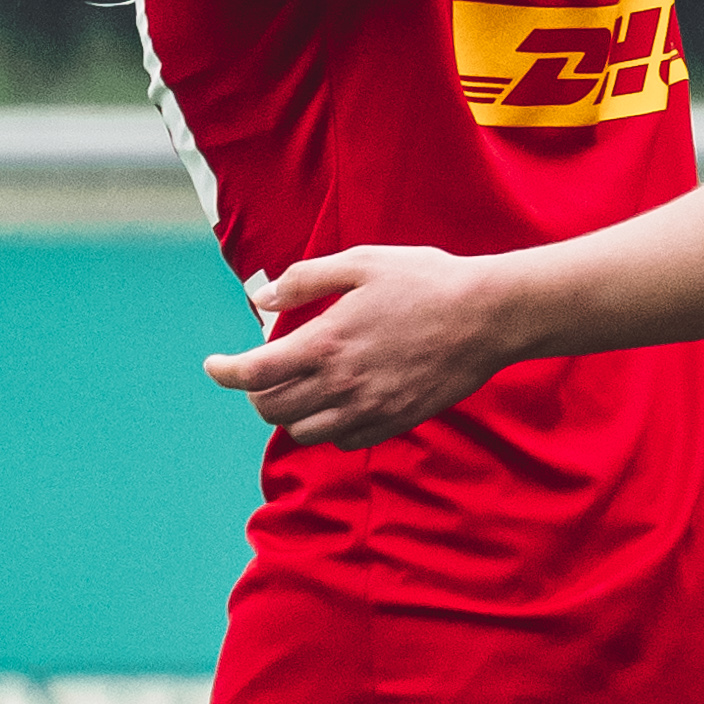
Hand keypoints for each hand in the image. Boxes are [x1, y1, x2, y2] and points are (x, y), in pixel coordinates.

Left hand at [206, 245, 517, 448]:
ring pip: (302, 432)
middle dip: (255, 392)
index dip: (223, 372)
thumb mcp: (361, 263)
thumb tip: (262, 299)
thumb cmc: (426, 281)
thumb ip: (304, 280)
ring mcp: (369, 408)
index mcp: (326, 342)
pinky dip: (327, 427)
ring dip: (290, 413)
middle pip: (271, 409)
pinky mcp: (395, 420)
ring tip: (297, 390)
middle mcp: (341, 383)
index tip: (214, 365)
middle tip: (262, 372)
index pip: (253, 374)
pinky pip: (343, 440)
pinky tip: (336, 403)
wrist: (489, 316)